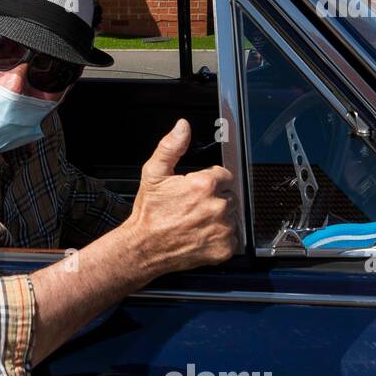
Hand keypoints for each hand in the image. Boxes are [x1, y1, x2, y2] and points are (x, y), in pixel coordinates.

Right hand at [123, 119, 239, 278]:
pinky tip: (202, 234)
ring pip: (232, 216)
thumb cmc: (149, 213)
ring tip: (196, 221)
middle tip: (193, 206)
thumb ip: (171, 147)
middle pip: (230, 195)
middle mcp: (217, 207)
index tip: (197, 190)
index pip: (225, 175)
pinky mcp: (224, 248)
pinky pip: (232, 237)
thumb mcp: (153, 174)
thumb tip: (182, 127)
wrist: (143, 247)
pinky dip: (220, 237)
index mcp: (203, 185)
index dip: (210, 181)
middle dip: (215, 198)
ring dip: (219, 217)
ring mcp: (222, 229)